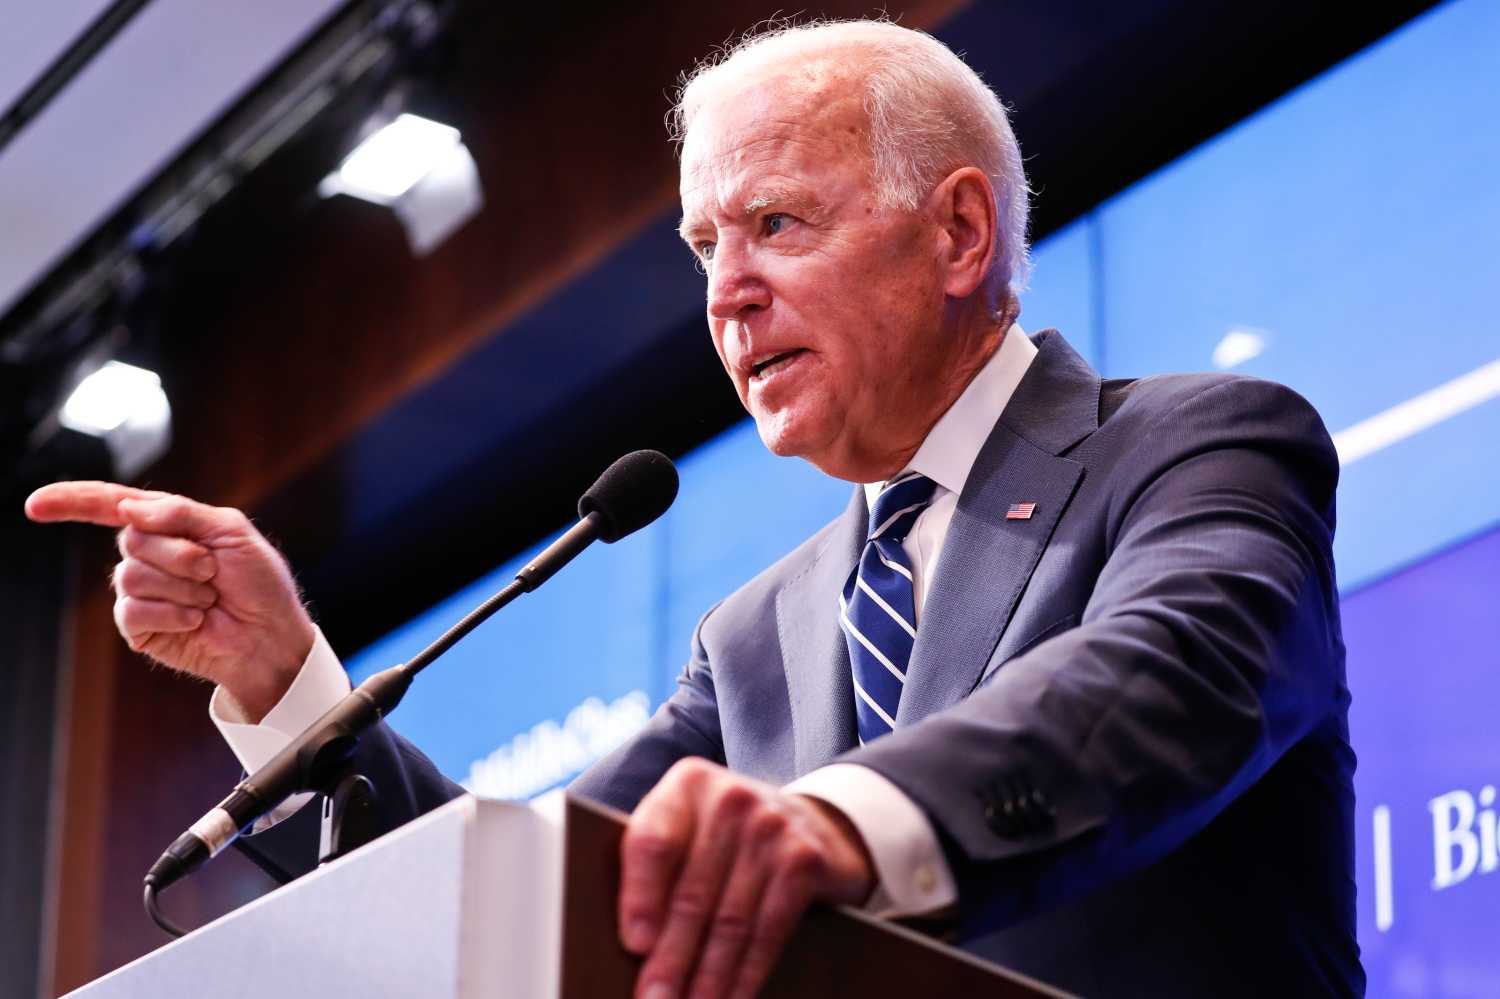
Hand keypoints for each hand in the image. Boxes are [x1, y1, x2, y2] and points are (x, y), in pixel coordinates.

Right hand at [25, 481, 313, 719]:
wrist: (269, 634)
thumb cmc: (258, 582)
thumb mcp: (231, 531)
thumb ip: (180, 512)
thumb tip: (126, 508)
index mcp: (167, 525)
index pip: (110, 505)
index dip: (72, 502)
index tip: (35, 505)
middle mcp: (148, 554)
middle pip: (132, 539)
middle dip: (182, 555)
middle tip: (214, 571)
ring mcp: (141, 591)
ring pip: (132, 575)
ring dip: (183, 587)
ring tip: (209, 599)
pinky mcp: (139, 626)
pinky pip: (134, 610)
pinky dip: (173, 614)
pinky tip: (195, 621)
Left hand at [619, 758, 874, 998]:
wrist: (812, 823)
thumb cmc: (726, 839)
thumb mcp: (690, 831)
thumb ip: (657, 866)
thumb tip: (632, 946)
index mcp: (687, 784)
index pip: (653, 841)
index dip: (641, 896)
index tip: (634, 945)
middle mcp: (731, 797)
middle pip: (692, 893)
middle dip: (670, 958)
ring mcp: (773, 826)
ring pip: (730, 920)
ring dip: (707, 977)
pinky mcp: (805, 859)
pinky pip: (769, 929)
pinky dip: (748, 973)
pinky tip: (732, 998)